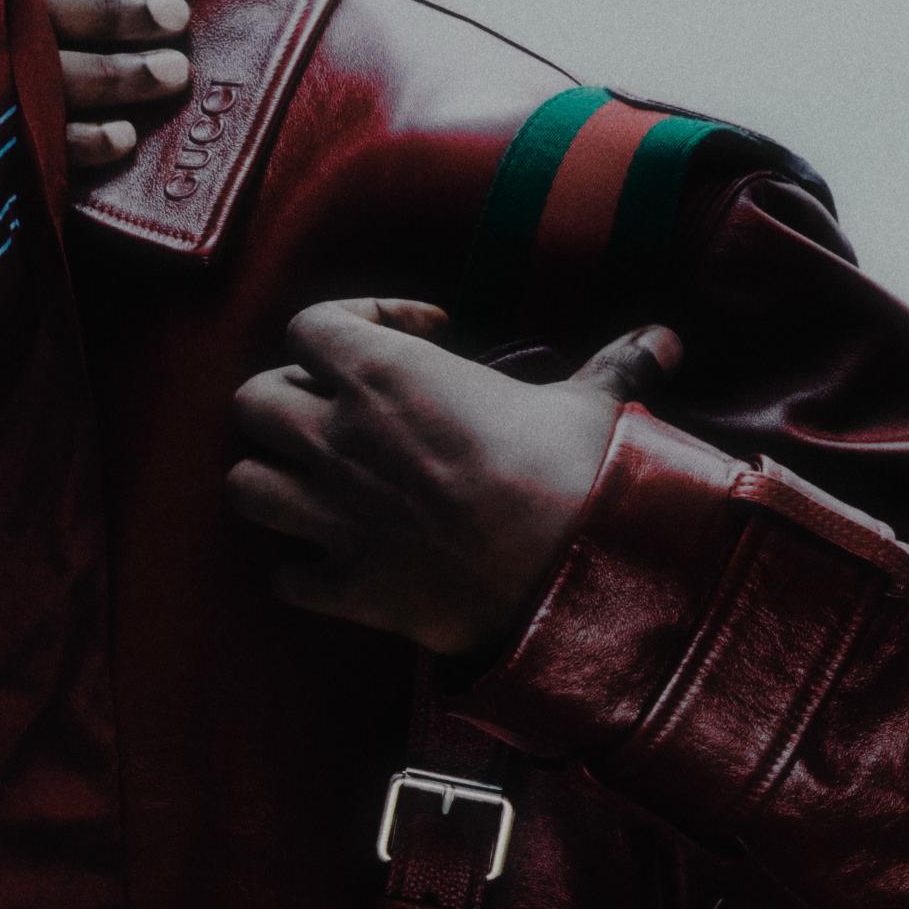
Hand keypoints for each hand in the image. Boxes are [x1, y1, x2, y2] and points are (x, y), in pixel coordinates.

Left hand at [225, 302, 683, 657]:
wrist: (569, 584)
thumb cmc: (575, 479)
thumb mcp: (593, 407)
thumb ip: (615, 366)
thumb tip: (665, 339)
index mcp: (386, 376)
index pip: (309, 324)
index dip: (352, 322)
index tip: (417, 338)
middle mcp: (339, 440)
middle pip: (252, 399)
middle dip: (288, 402)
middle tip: (344, 413)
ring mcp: (331, 516)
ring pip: (243, 483)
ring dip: (274, 479)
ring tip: (321, 482)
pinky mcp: (344, 587)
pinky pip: (283, 576)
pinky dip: (301, 570)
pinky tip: (339, 562)